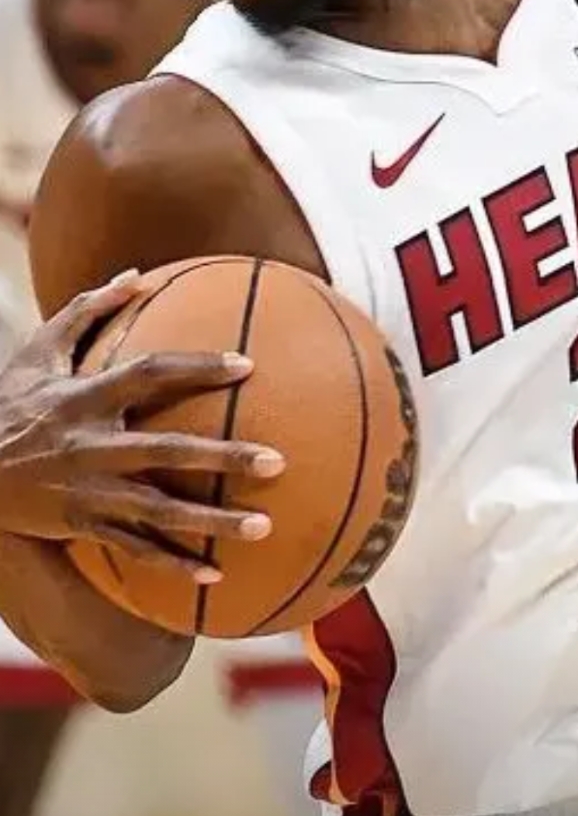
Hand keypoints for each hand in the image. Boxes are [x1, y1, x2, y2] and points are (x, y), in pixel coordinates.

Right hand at [0, 270, 283, 582]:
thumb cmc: (10, 402)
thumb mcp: (38, 350)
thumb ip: (87, 310)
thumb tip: (137, 275)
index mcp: (84, 396)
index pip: (149, 374)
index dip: (196, 367)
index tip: (246, 366)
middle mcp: (90, 445)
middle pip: (166, 451)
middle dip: (223, 456)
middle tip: (277, 460)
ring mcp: (87, 492)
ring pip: (158, 511)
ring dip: (211, 522)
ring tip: (265, 527)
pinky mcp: (81, 526)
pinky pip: (132, 549)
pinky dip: (171, 564)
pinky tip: (215, 575)